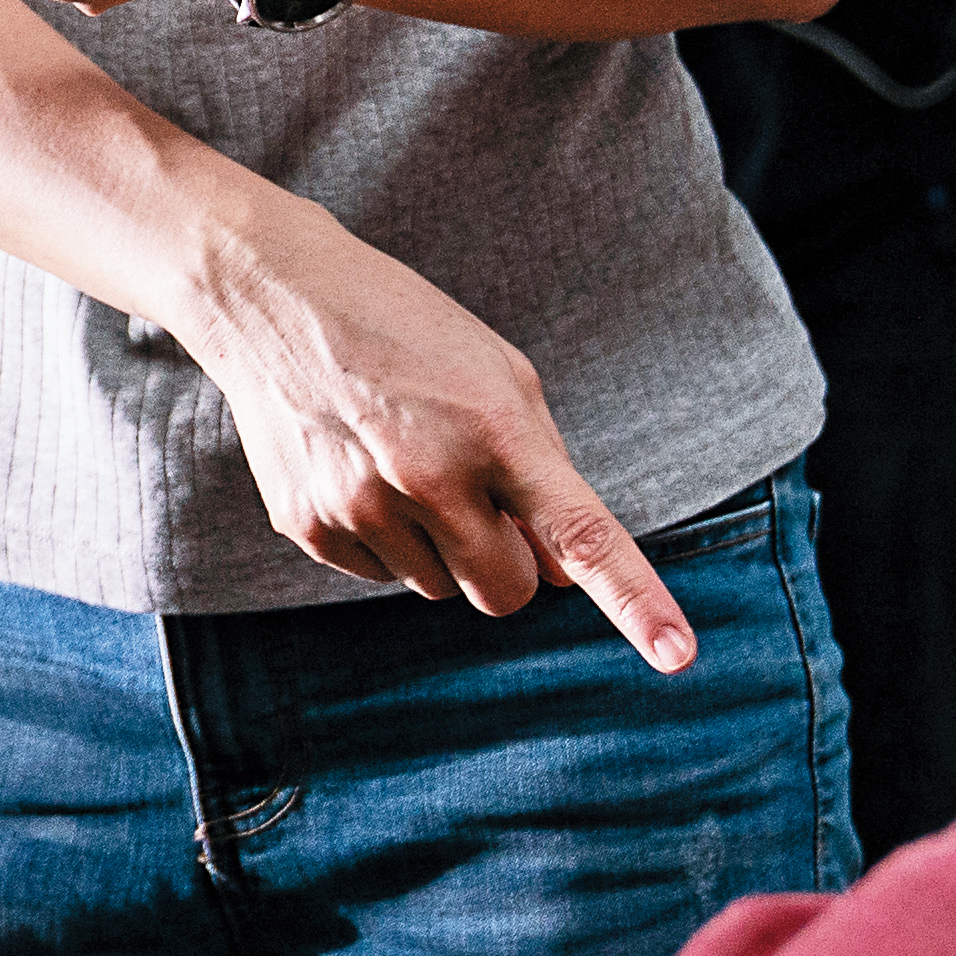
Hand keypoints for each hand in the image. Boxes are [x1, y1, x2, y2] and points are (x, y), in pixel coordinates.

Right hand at [185, 202, 698, 669]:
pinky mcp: (309, 526)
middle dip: (508, 563)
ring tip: (406, 463)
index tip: (678, 658)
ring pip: (440, 589)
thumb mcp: (499, 377)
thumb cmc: (409, 332)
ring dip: (441, 547)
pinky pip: (379, 576)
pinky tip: (360, 471)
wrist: (277, 298)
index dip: (636, 601)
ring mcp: (362, 507)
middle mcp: (428, 476)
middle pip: (506, 593)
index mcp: (496, 429)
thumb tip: (565, 579)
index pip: (583, 535)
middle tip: (481, 500)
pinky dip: (386, 540)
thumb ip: (545, 477)